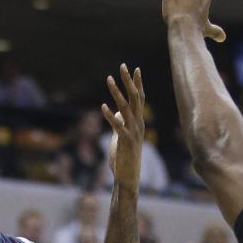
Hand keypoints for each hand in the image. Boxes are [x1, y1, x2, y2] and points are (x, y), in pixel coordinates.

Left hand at [102, 63, 144, 191]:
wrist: (128, 177)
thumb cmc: (125, 157)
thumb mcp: (121, 136)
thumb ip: (120, 122)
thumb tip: (116, 111)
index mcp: (138, 122)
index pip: (140, 98)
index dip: (137, 83)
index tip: (135, 68)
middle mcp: (138, 124)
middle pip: (135, 98)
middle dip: (129, 81)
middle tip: (123, 66)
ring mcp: (133, 132)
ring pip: (126, 108)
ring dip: (116, 93)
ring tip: (109, 79)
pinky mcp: (125, 142)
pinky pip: (117, 126)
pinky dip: (110, 116)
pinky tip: (103, 106)